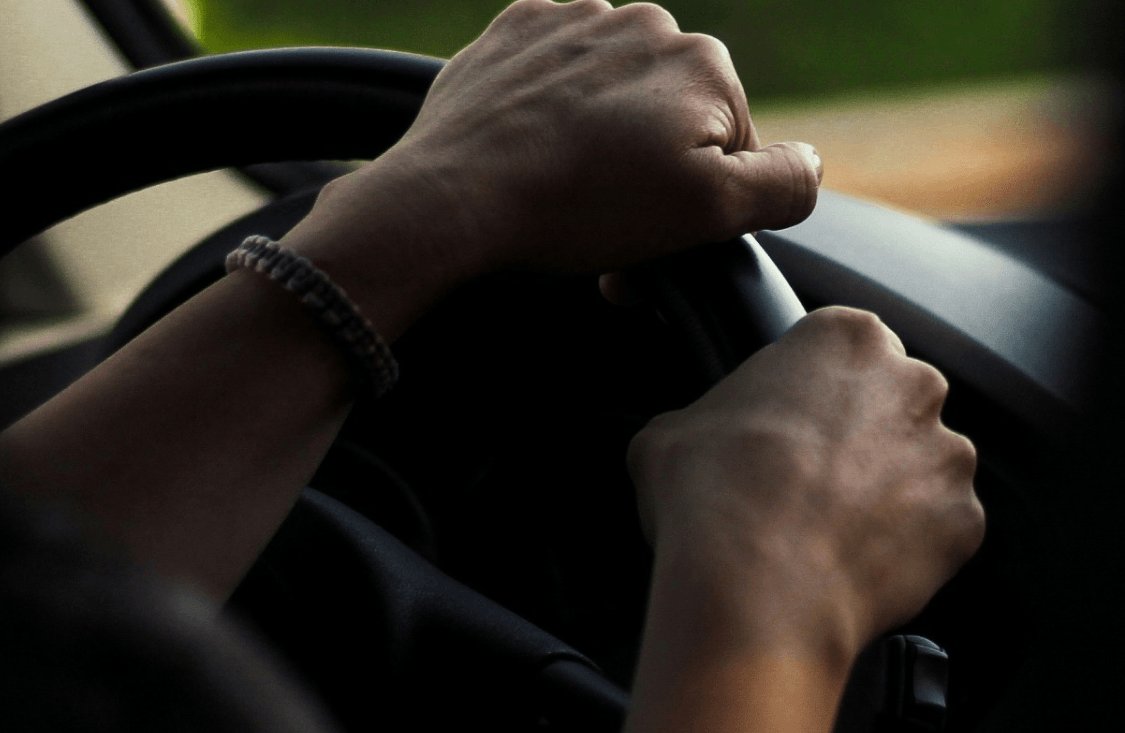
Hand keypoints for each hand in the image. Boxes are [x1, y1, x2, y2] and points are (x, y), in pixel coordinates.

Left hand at [362, 0, 821, 275]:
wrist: (453, 195)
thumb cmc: (581, 207)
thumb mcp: (708, 213)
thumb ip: (784, 184)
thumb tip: (811, 162)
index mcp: (704, 62)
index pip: (730, 149)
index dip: (695, 206)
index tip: (651, 239)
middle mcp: (645, 23)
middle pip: (669, 118)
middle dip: (647, 173)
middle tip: (603, 225)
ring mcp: (573, 21)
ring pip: (611, 98)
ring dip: (599, 144)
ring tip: (560, 192)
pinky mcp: (513, 34)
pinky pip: (552, 79)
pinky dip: (548, 116)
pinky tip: (528, 154)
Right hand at [627, 307, 983, 663]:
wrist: (755, 588)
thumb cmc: (711, 496)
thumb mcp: (669, 432)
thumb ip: (704, 419)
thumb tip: (698, 442)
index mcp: (844, 338)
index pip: (836, 346)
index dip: (805, 386)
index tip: (783, 418)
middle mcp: (912, 384)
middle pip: (890, 400)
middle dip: (856, 433)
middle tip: (801, 475)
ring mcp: (948, 455)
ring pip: (919, 465)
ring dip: (885, 488)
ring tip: (824, 527)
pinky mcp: (965, 521)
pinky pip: (937, 528)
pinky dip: (904, 544)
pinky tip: (852, 559)